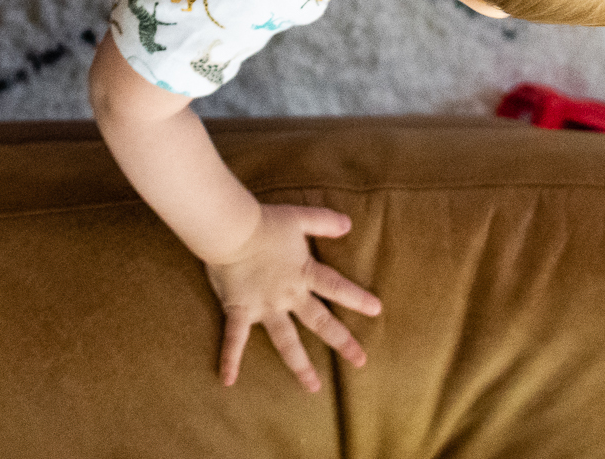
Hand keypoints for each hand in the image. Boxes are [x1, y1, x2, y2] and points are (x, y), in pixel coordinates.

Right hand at [205, 204, 381, 390]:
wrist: (230, 229)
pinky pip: (234, 339)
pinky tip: (228, 380)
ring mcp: (264, 307)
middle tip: (360, 361)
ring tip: (312, 386)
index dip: (356, 298)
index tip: (376, 311)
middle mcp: (288, 295)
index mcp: (303, 273)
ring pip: (287, 341)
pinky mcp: (239, 310)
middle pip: (320, 322)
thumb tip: (349, 223)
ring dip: (300, 365)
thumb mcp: (298, 217)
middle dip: (342, 342)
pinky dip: (230, 359)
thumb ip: (322, 221)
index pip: (336, 287)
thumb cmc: (263, 222)